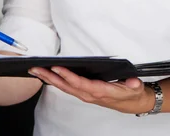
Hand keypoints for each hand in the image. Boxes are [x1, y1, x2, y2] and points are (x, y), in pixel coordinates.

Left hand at [28, 67, 153, 113]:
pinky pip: (66, 87)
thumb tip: (133, 83)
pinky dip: (55, 81)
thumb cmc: (130, 93)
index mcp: (99, 92)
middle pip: (66, 86)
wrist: (132, 102)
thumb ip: (133, 86)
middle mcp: (88, 94)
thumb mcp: (135, 89)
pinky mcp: (83, 93)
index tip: (56, 67)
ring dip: (48, 79)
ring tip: (35, 69)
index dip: (67, 76)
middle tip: (35, 68)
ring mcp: (84, 94)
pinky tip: (46, 75)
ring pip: (63, 87)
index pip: (80, 84)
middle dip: (49, 77)